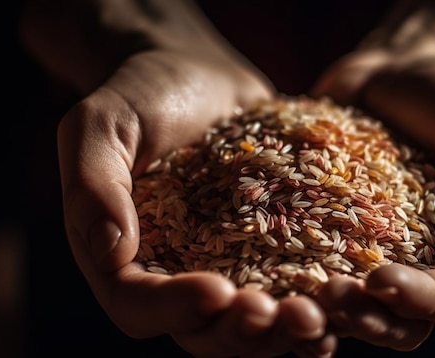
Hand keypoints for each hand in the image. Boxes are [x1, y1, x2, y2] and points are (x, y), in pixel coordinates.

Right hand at [57, 48, 335, 357]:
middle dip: (240, 331)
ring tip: (317, 320)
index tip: (217, 291)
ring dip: (282, 332)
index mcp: (123, 256)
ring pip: (248, 321)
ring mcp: (223, 264)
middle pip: (202, 329)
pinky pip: (286, 287)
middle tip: (281, 316)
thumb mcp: (101, 124)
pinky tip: (341, 300)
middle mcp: (174, 271)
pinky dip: (310, 303)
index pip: (138, 305)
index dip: (176, 308)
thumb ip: (94, 185)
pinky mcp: (264, 248)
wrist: (198, 75)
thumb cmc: (143, 94)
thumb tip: (111, 253)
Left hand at [310, 49, 434, 349]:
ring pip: (359, 308)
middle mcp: (427, 264)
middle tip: (329, 295)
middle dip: (369, 318)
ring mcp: (378, 254)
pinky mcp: (336, 237)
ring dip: (331, 311)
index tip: (381, 280)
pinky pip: (318, 270)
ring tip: (297, 293)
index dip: (423, 300)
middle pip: (403, 321)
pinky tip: (268, 273)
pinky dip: (298, 281)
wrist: (394, 74)